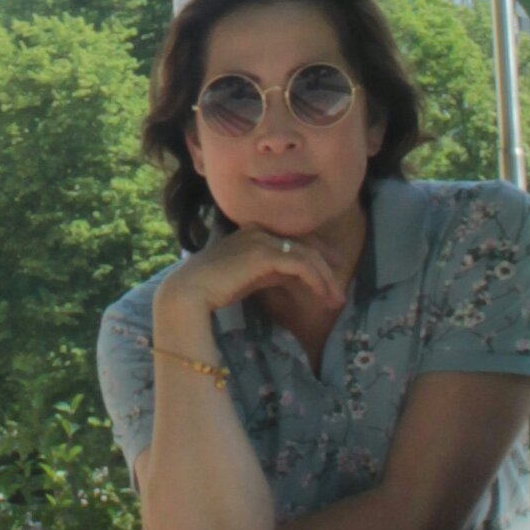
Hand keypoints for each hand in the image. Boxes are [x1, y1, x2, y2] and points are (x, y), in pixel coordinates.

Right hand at [168, 232, 343, 346]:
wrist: (189, 292)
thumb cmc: (214, 288)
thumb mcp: (248, 276)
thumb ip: (269, 271)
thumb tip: (291, 277)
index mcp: (254, 231)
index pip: (294, 238)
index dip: (318, 253)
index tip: (332, 271)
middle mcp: (259, 229)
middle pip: (305, 243)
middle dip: (327, 266)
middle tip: (339, 290)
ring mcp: (262, 239)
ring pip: (307, 255)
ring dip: (326, 279)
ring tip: (336, 300)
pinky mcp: (264, 254)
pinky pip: (301, 264)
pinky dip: (316, 279)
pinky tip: (322, 294)